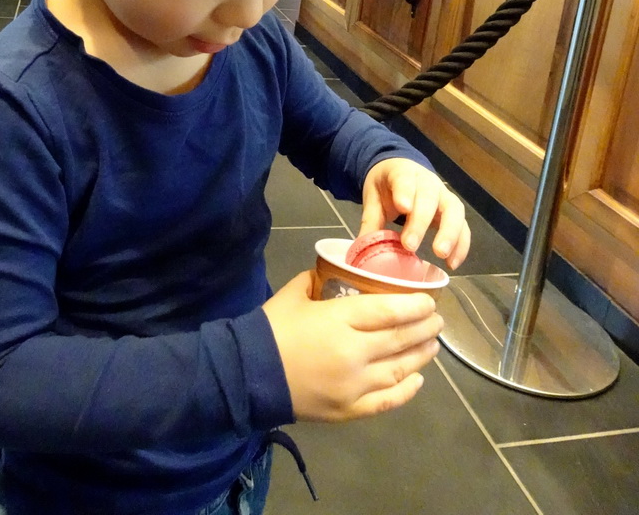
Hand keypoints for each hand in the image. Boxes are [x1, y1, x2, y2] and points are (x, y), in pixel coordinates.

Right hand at [262, 271, 442, 421]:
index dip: (416, 306)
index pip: (390, 311)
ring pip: (401, 369)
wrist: (246, 374)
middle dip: (425, 328)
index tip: (430, 300)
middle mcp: (354, 352)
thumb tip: (336, 274)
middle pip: (401, 338)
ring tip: (433, 346)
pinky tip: (418, 380)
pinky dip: (407, 390)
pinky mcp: (348, 409)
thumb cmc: (271, 328)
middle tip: (437, 320)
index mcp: (340, 319)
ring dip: (421, 356)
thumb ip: (320, 281)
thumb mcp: (296, 293)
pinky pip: (387, 400)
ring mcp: (354, 385)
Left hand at [361, 158, 470, 269]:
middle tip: (410, 245)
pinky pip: (463, 227)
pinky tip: (452, 263)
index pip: (405, 179)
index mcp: (403, 173)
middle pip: (429, 197)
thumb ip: (370, 221)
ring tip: (440, 254)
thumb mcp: (373, 197)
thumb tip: (360, 251)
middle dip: (421, 221)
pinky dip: (461, 245)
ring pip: (453, 210)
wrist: (401, 170)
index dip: (405, 192)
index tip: (403, 208)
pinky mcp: (453, 212)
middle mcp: (428, 182)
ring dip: (449, 233)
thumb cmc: (387, 186)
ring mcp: (444, 195)